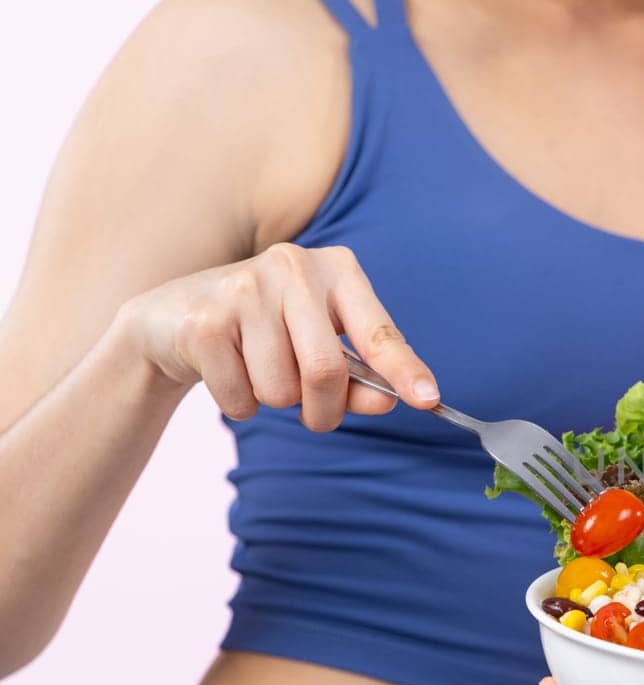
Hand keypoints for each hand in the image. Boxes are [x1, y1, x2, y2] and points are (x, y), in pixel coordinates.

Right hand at [120, 242, 437, 428]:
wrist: (172, 317)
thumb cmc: (266, 333)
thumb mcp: (319, 345)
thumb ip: (359, 375)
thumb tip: (388, 402)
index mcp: (337, 269)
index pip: (379, 331)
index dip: (403, 370)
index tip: (428, 399)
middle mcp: (293, 267)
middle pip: (327, 371)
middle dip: (324, 411)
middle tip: (316, 417)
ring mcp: (244, 288)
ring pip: (280, 389)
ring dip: (274, 402)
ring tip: (258, 371)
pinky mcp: (204, 319)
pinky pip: (240, 397)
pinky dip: (239, 403)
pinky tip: (227, 370)